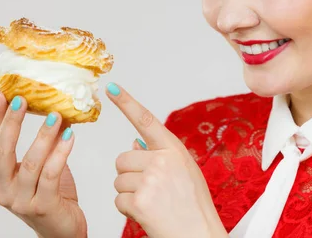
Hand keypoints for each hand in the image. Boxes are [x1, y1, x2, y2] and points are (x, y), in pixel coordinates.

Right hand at [0, 91, 86, 237]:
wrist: (62, 230)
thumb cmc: (52, 194)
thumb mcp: (42, 165)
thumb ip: (44, 143)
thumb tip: (55, 107)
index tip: (1, 93)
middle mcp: (2, 189)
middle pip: (2, 151)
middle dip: (11, 122)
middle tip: (22, 99)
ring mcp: (20, 200)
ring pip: (30, 163)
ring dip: (43, 136)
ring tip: (56, 115)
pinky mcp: (41, 206)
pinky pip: (51, 174)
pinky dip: (61, 153)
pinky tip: (70, 136)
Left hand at [107, 83, 226, 237]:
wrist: (200, 233)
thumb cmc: (193, 205)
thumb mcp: (184, 172)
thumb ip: (160, 155)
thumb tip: (134, 142)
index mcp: (174, 150)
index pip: (146, 120)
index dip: (127, 103)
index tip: (111, 88)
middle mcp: (163, 160)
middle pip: (122, 158)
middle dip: (129, 174)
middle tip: (150, 190)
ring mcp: (151, 180)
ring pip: (118, 180)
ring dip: (128, 193)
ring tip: (152, 203)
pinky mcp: (141, 200)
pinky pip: (118, 200)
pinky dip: (128, 209)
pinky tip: (147, 213)